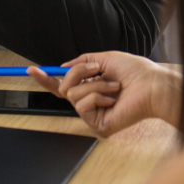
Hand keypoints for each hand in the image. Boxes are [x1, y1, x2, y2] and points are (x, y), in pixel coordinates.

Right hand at [28, 52, 182, 136]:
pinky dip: (98, 95)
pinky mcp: (97, 124)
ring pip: (73, 95)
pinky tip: (114, 97)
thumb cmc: (135, 72)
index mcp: (91, 86)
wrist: (152, 86)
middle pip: (63, 88)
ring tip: (114, 85)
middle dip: (77, 74)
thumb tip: (63, 67)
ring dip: (94, 84)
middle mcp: (89, 101)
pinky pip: (83, 105)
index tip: (31, 70)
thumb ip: (82, 62)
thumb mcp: (105, 58)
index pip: (63, 85)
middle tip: (96, 69)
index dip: (46, 79)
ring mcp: (93, 114)